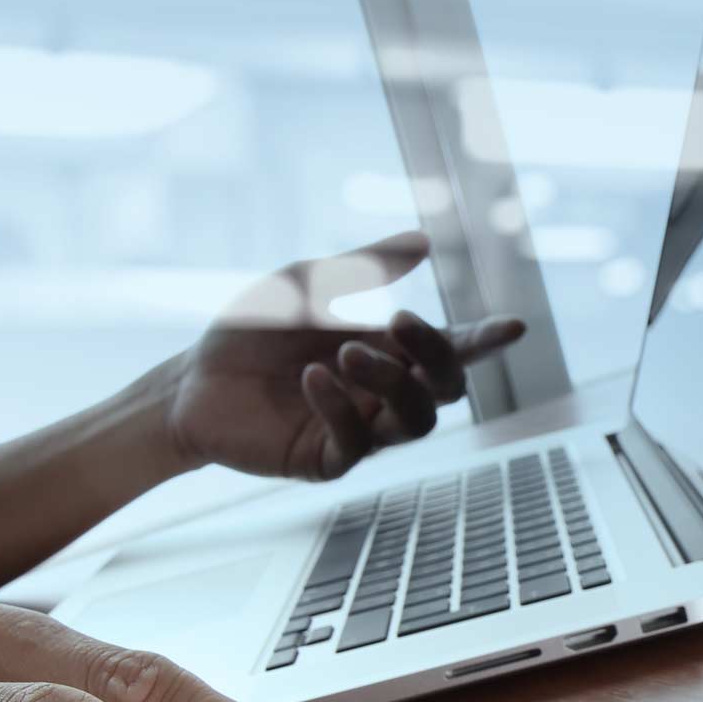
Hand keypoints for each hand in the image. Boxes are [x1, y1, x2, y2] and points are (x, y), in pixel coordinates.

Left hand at [159, 232, 526, 479]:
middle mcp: (382, 393)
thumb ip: (363, 267)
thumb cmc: (251, 333)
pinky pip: (355, 444)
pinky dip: (340, 406)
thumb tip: (424, 242)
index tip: (513, 326)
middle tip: (399, 322)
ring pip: (414, 422)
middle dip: (436, 355)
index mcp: (388, 351)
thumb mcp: (304, 284)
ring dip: (391, 383)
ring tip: (343, 351)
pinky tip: (312, 376)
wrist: (189, 382)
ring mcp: (358, 431)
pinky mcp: (324, 459)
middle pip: (446, 389)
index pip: (452, 350)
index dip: (484, 341)